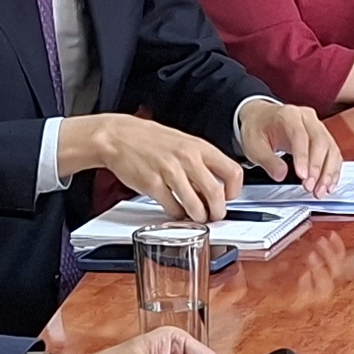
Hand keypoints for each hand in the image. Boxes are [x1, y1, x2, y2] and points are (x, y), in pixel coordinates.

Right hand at [68, 115, 244, 221]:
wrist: (119, 136)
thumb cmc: (150, 139)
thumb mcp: (183, 142)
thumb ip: (201, 161)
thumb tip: (216, 184)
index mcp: (199, 147)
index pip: (232, 171)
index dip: (234, 190)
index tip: (229, 197)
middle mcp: (187, 158)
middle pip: (216, 194)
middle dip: (217, 211)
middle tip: (214, 215)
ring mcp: (169, 172)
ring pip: (195, 206)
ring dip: (198, 217)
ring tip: (196, 216)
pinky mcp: (153, 184)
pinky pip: (172, 208)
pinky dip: (177, 215)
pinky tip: (176, 210)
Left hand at [234, 96, 340, 192]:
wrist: (261, 118)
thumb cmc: (258, 129)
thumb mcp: (254, 145)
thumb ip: (268, 161)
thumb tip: (281, 175)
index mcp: (288, 115)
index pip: (300, 135)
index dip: (303, 157)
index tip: (302, 175)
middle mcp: (307, 118)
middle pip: (320, 141)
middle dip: (317, 167)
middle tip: (310, 187)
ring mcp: (317, 126)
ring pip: (330, 148)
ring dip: (328, 172)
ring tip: (320, 190)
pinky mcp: (323, 136)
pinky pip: (334, 153)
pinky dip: (333, 170)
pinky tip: (328, 184)